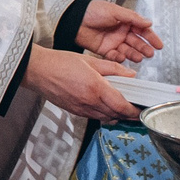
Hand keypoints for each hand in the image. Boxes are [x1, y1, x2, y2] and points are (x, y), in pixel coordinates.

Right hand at [22, 48, 139, 122]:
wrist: (37, 71)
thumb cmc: (59, 63)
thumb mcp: (90, 61)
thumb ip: (113, 69)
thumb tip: (130, 76)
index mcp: (96, 88)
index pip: (122, 106)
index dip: (135, 111)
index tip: (142, 110)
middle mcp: (89, 103)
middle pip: (116, 115)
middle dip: (129, 115)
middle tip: (136, 110)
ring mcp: (81, 109)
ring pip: (106, 118)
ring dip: (116, 115)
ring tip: (121, 107)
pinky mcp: (74, 111)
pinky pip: (94, 117)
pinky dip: (103, 114)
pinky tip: (104, 105)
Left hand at [76, 0, 160, 63]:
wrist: (76, 19)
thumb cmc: (93, 10)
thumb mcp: (115, 11)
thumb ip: (133, 18)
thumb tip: (148, 22)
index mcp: (125, 21)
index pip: (142, 30)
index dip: (151, 38)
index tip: (159, 45)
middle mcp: (121, 32)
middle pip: (136, 42)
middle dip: (144, 48)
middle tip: (150, 53)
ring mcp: (113, 41)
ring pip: (128, 50)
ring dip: (134, 54)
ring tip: (139, 57)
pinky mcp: (105, 49)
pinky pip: (115, 56)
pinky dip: (119, 57)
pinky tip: (122, 56)